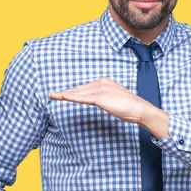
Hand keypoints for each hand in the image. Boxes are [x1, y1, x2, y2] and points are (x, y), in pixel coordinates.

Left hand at [48, 77, 169, 138]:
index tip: (61, 95)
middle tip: (51, 95)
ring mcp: (100, 89)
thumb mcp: (113, 99)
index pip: (84, 88)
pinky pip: (83, 98)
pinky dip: (72, 97)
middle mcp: (100, 83)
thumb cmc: (129, 107)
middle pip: (78, 89)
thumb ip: (104, 98)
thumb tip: (97, 101)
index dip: (72, 92)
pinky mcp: (100, 98)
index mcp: (104, 81)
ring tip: (52, 96)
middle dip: (64, 93)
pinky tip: (63, 97)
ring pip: (78, 93)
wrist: (139, 109)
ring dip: (63, 95)